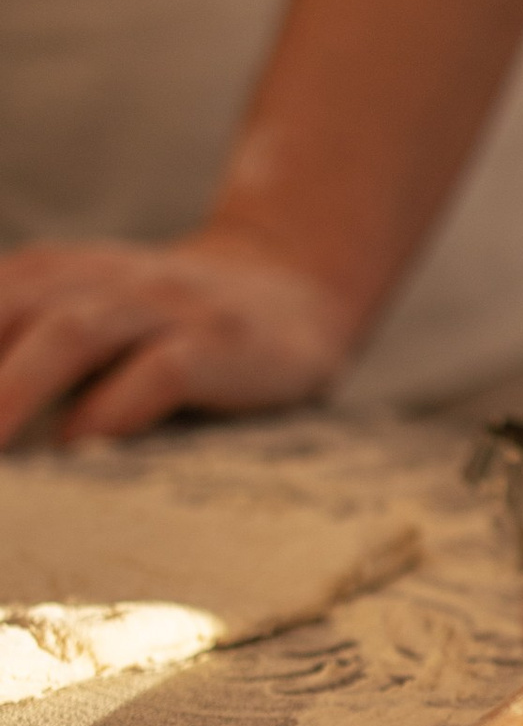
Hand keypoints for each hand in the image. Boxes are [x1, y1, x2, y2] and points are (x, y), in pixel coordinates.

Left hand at [0, 230, 356, 446]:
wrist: (291, 284)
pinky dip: (117, 406)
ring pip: (74, 332)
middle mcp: (93, 281)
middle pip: (4, 312)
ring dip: (15, 389)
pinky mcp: (221, 344)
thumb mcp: (68, 319)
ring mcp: (160, 309)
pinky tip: (86, 447)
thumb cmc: (155, 326)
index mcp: (42, 278)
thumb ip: (10, 353)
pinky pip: (162, 369)